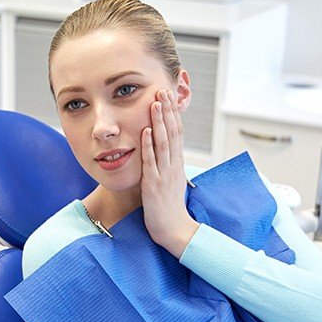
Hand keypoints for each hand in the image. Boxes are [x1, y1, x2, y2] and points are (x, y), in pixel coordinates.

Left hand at [141, 90, 198, 257]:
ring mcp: (164, 174)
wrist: (174, 230)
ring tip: (155, 104)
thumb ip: (168, 166)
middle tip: (162, 91)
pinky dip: (148, 145)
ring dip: (158, 122)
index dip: (173, 115)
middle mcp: (173, 165)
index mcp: (177, 164)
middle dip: (167, 111)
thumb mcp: (171, 181)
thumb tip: (166, 151)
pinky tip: (144, 131)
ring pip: (163, 143)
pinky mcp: (154, 185)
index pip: (177, 133)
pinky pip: (151, 162)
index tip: (168, 98)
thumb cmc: (170, 208)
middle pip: (172, 133)